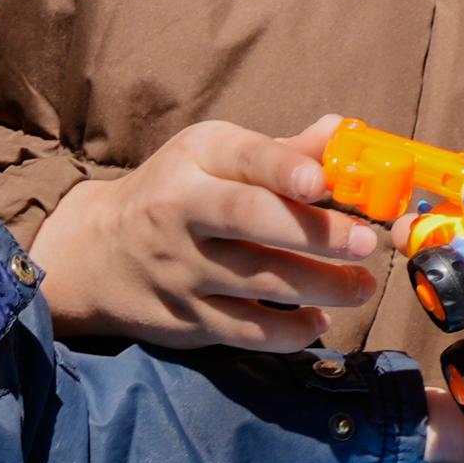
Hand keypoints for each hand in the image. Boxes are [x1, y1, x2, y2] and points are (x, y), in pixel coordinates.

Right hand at [28, 114, 381, 351]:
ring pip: (257, 280)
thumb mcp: (213, 158)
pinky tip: (318, 321)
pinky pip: (244, 329)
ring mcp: (181, 267)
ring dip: (319, 286)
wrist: (98, 253)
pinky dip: (287, 331)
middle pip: (250, 219)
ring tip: (361, 287)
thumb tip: (340, 131)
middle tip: (364, 243)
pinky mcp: (185, 316)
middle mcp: (180, 209)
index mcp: (195, 159)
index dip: (284, 168)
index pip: (243, 158)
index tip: (322, 182)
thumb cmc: (177, 194)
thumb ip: (281, 151)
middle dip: (314, 232)